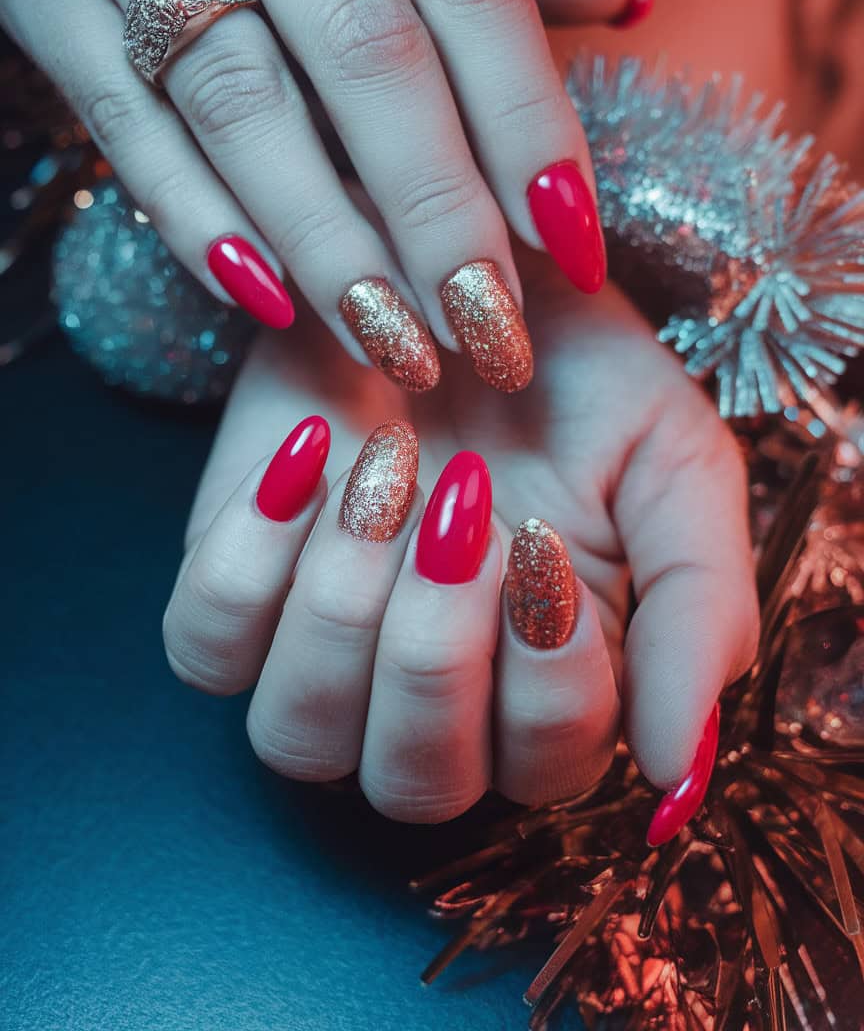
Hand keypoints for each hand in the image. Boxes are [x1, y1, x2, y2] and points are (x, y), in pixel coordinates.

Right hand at [1, 0, 649, 392]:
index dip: (529, 125)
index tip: (574, 248)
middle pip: (368, 59)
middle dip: (439, 215)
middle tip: (491, 333)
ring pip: (247, 106)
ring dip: (331, 244)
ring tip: (396, 344)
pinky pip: (129, 130)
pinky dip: (200, 223)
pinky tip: (270, 304)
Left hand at [163, 246, 757, 824]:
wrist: (467, 264)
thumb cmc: (582, 375)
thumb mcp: (680, 467)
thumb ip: (700, 614)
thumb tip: (676, 773)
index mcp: (549, 684)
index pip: (544, 768)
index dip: (547, 680)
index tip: (542, 533)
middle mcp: (431, 691)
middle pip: (412, 781)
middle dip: (436, 652)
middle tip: (466, 497)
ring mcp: (322, 647)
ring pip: (297, 739)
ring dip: (345, 607)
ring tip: (390, 466)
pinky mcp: (235, 582)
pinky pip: (204, 646)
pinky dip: (251, 561)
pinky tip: (311, 452)